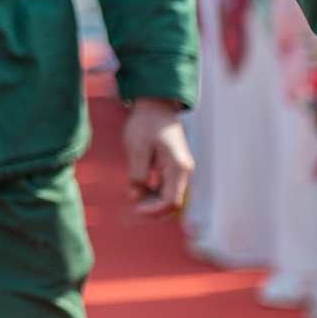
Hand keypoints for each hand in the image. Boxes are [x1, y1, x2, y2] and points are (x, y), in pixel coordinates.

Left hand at [123, 99, 191, 217]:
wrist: (155, 107)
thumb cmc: (145, 124)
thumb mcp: (137, 148)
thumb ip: (137, 174)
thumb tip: (136, 196)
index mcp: (178, 167)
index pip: (171, 201)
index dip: (154, 210)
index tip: (135, 209)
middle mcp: (184, 171)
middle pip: (172, 202)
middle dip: (153, 208)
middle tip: (132, 205)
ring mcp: (181, 170)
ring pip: (170, 196)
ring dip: (152, 201)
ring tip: (134, 194)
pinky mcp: (174, 168)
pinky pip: (167, 188)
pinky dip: (154, 193)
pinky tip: (139, 189)